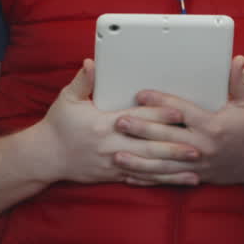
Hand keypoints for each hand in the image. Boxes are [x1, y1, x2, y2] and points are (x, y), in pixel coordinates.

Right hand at [35, 59, 201, 185]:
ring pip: (149, 167)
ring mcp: (114, 163)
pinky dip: (161, 180)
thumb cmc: (58, 125)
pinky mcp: (114, 175)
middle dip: (174, 147)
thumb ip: (83, 81)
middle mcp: (112, 146)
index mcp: (103, 124)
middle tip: (198, 147)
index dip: (159, 115)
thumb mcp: (67, 98)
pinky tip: (178, 180)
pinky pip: (142, 179)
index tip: (179, 113)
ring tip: (195, 168)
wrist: (45, 157)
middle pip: (149, 146)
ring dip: (173, 168)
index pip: (138, 118)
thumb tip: (91, 63)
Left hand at [113, 55, 243, 185]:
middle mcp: (202, 146)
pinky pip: (167, 178)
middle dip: (141, 129)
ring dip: (139, 160)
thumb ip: (237, 81)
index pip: (181, 111)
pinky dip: (148, 178)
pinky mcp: (194, 176)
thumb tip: (236, 59)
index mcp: (212, 125)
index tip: (141, 94)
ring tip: (117, 154)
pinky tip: (130, 175)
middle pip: (166, 137)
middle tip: (119, 121)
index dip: (160, 102)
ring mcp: (197, 164)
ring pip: (163, 163)